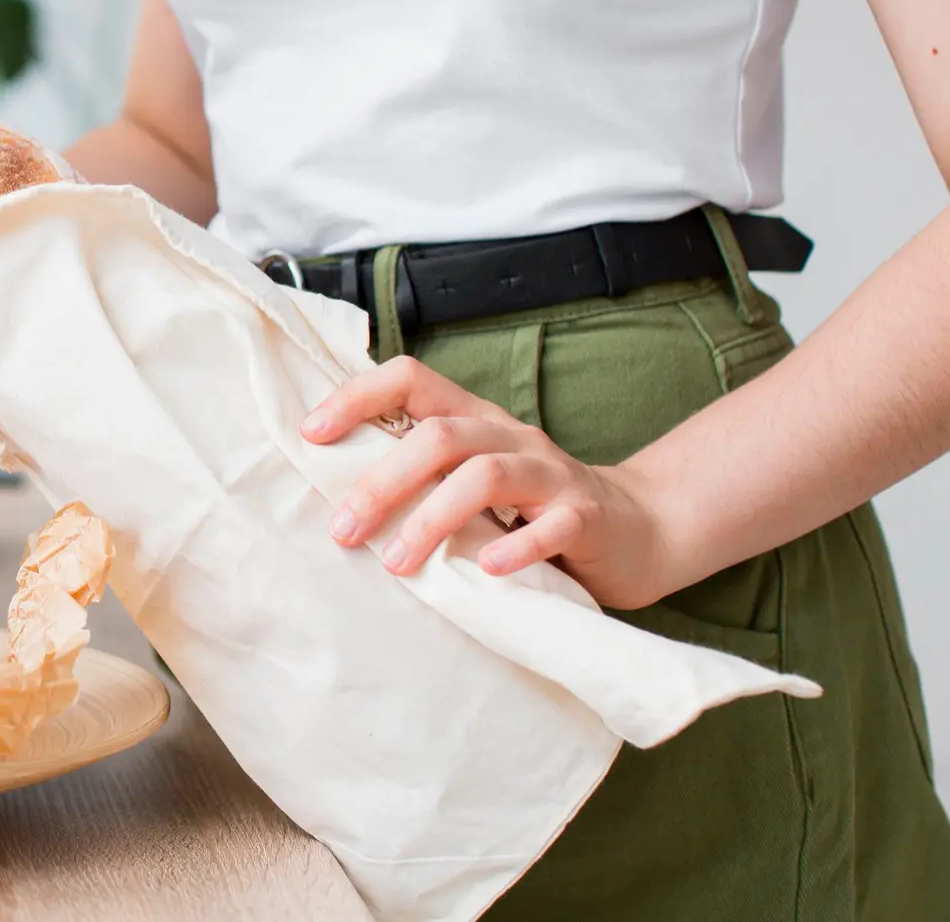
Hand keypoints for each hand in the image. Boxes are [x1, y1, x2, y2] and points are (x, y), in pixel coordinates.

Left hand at [302, 356, 678, 608]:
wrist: (638, 531)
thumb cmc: (532, 509)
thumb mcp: (473, 480)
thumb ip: (422, 474)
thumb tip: (327, 488)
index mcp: (475, 420)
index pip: (412, 379)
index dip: (358, 397)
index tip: (311, 434)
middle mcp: (511, 436)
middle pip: (440, 438)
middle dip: (382, 482)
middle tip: (343, 531)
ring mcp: (552, 474)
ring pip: (486, 476)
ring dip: (432, 519)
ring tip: (396, 563)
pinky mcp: (587, 518)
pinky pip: (552, 526)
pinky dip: (516, 547)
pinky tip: (485, 569)